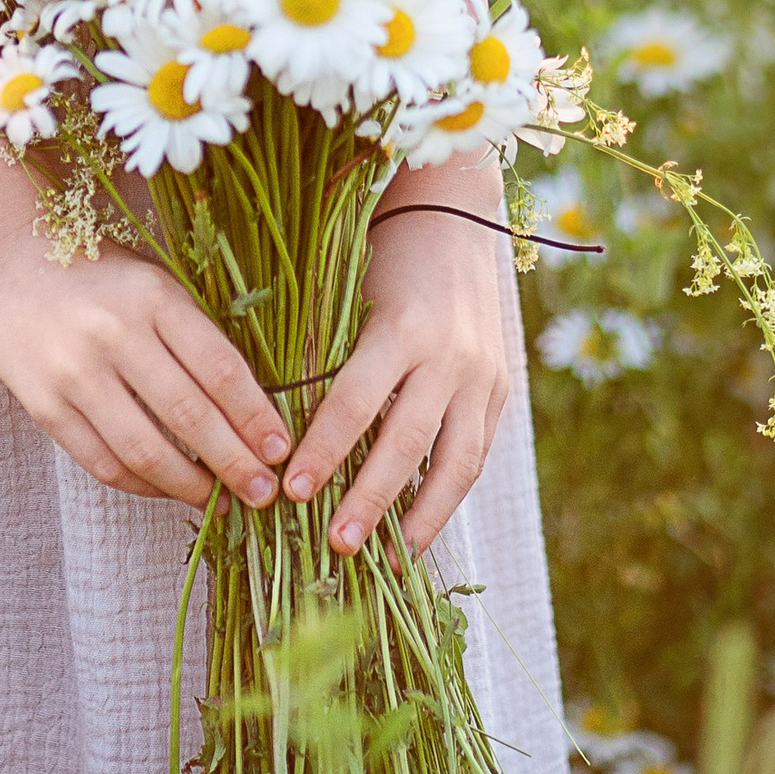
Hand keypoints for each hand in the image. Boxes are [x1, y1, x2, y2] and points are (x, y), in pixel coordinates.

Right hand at [0, 233, 294, 510]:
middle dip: (234, 462)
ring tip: (220, 503)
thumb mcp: (158, 285)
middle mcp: (113, 334)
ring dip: (190, 485)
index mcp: (153, 298)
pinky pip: (103, 462)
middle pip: (188, 415)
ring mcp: (73, 373)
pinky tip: (169, 489)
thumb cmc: (103, 278)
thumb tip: (253, 413)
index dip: (255, 416)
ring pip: (144, 450)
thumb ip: (197, 338)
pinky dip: (143, 485)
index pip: (219, 369)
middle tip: (264, 491)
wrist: (9, 265)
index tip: (281, 449)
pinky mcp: (44, 406)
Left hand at [283, 202, 509, 552]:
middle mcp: (449, 355)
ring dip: (419, 518)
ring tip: (387, 560)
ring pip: (455, 463)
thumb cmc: (379, 250)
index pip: (356, 402)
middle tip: (334, 543)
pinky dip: (447, 497)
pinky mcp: (500, 389)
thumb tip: (274, 424)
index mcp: (401, 325)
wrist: (456, 213)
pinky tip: (418, 531)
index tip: (290, 490)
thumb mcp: (346, 289)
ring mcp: (483, 375)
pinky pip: (474, 455)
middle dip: (369, 499)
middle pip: (407, 443)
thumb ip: (325, 352)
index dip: (324, 449)